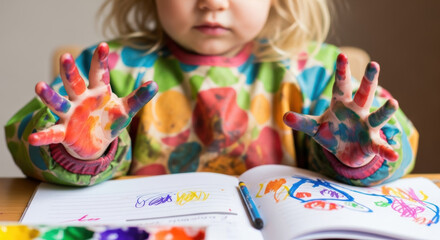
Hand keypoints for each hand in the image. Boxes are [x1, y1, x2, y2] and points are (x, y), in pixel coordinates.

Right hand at [28, 42, 157, 159]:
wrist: (97, 142)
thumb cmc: (110, 120)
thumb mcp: (126, 109)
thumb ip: (139, 97)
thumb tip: (155, 84)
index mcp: (98, 92)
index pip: (98, 73)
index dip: (100, 60)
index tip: (103, 45)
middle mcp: (81, 99)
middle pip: (74, 83)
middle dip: (69, 71)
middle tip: (65, 56)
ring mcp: (71, 115)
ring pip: (58, 103)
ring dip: (49, 95)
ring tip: (39, 86)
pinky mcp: (65, 132)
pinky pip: (52, 133)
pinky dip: (42, 135)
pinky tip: (33, 138)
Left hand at [283, 53, 397, 167]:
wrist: (345, 152)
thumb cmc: (331, 133)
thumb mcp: (314, 128)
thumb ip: (301, 122)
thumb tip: (284, 117)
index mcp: (341, 104)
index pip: (340, 86)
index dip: (341, 72)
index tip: (341, 56)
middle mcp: (357, 111)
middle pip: (364, 94)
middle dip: (369, 80)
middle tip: (374, 64)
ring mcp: (366, 126)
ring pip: (377, 117)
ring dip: (385, 111)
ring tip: (393, 103)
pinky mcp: (371, 143)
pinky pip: (379, 147)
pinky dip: (386, 150)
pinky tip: (393, 155)